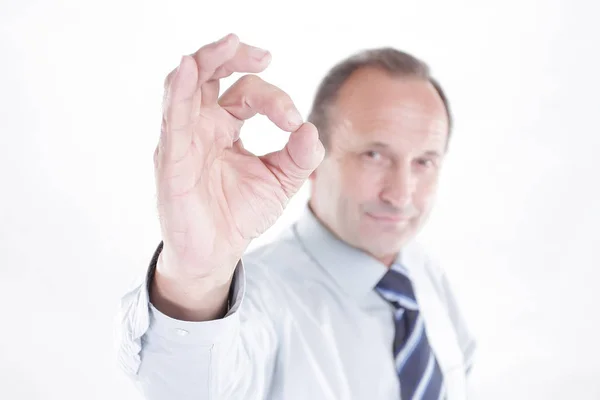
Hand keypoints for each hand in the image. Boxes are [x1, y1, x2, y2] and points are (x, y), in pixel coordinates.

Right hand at [155, 33, 323, 285]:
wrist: (216, 252)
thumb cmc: (241, 213)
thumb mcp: (280, 180)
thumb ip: (300, 156)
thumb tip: (311, 129)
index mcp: (225, 126)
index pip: (246, 93)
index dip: (275, 100)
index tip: (294, 124)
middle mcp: (201, 125)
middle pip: (209, 74)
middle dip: (232, 56)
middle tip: (263, 55)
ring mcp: (183, 140)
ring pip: (185, 87)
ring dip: (206, 61)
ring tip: (228, 43)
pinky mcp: (171, 160)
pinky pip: (173, 121)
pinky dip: (179, 93)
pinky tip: (189, 71)